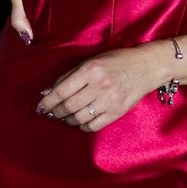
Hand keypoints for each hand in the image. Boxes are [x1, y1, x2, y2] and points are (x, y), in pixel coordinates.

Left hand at [37, 47, 163, 131]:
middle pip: (69, 106)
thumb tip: (47, 91)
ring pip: (79, 118)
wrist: (146, 67)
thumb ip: (69, 76)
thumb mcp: (92, 61)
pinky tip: (80, 121)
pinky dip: (82, 126)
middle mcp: (100, 86)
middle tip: (51, 113)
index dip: (48, 101)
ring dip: (67, 120)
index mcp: (91, 70)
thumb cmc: (117, 61)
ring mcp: (109, 100)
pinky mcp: (117, 112)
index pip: (62, 90)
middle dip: (56, 112)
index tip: (40, 107)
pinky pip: (93, 125)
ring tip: (65, 117)